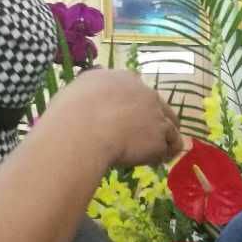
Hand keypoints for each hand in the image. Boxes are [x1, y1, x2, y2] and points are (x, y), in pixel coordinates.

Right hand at [44, 69, 184, 167]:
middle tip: (151, 138)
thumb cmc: (70, 113)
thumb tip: (90, 95)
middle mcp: (146, 94)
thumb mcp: (77, 89)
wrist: (82, 132)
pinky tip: (155, 162)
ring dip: (166, 141)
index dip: (139, 105)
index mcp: (124, 79)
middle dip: (159, 122)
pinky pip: (167, 148)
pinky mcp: (160, 138)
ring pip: (170, 129)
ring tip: (160, 155)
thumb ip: (92, 90)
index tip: (135, 117)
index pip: (140, 89)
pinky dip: (163, 155)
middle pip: (162, 108)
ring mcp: (156, 116)